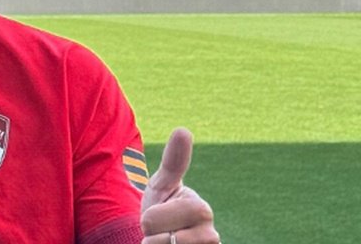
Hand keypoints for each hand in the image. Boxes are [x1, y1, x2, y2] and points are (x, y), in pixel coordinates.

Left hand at [140, 128, 219, 243]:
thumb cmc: (163, 211)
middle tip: (156, 231)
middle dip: (151, 234)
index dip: (150, 218)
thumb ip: (174, 162)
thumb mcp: (162, 185)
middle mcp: (211, 236)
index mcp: (201, 210)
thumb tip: (184, 129)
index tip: (156, 216)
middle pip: (163, 239)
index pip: (156, 218)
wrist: (163, 240)